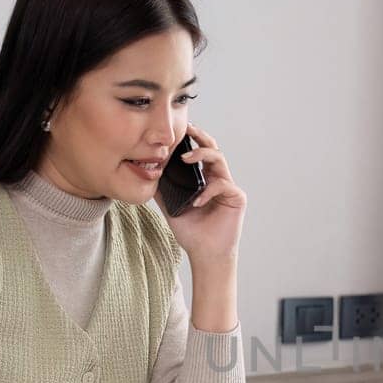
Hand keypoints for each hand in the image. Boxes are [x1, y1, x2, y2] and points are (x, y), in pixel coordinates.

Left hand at [158, 123, 244, 261]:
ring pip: (220, 159)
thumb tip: (146, 172)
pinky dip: (208, 191)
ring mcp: (228, 187)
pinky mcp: (237, 198)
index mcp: (203, 179)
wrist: (204, 253)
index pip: (199, 153)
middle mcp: (217, 179)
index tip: (178, 130)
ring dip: (203, 154)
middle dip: (200, 136)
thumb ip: (162, 189)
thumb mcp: (170, 206)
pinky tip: (197, 201)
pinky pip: (223, 185)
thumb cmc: (191, 232)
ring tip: (186, 158)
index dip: (191, 139)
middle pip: (212, 148)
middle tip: (187, 128)